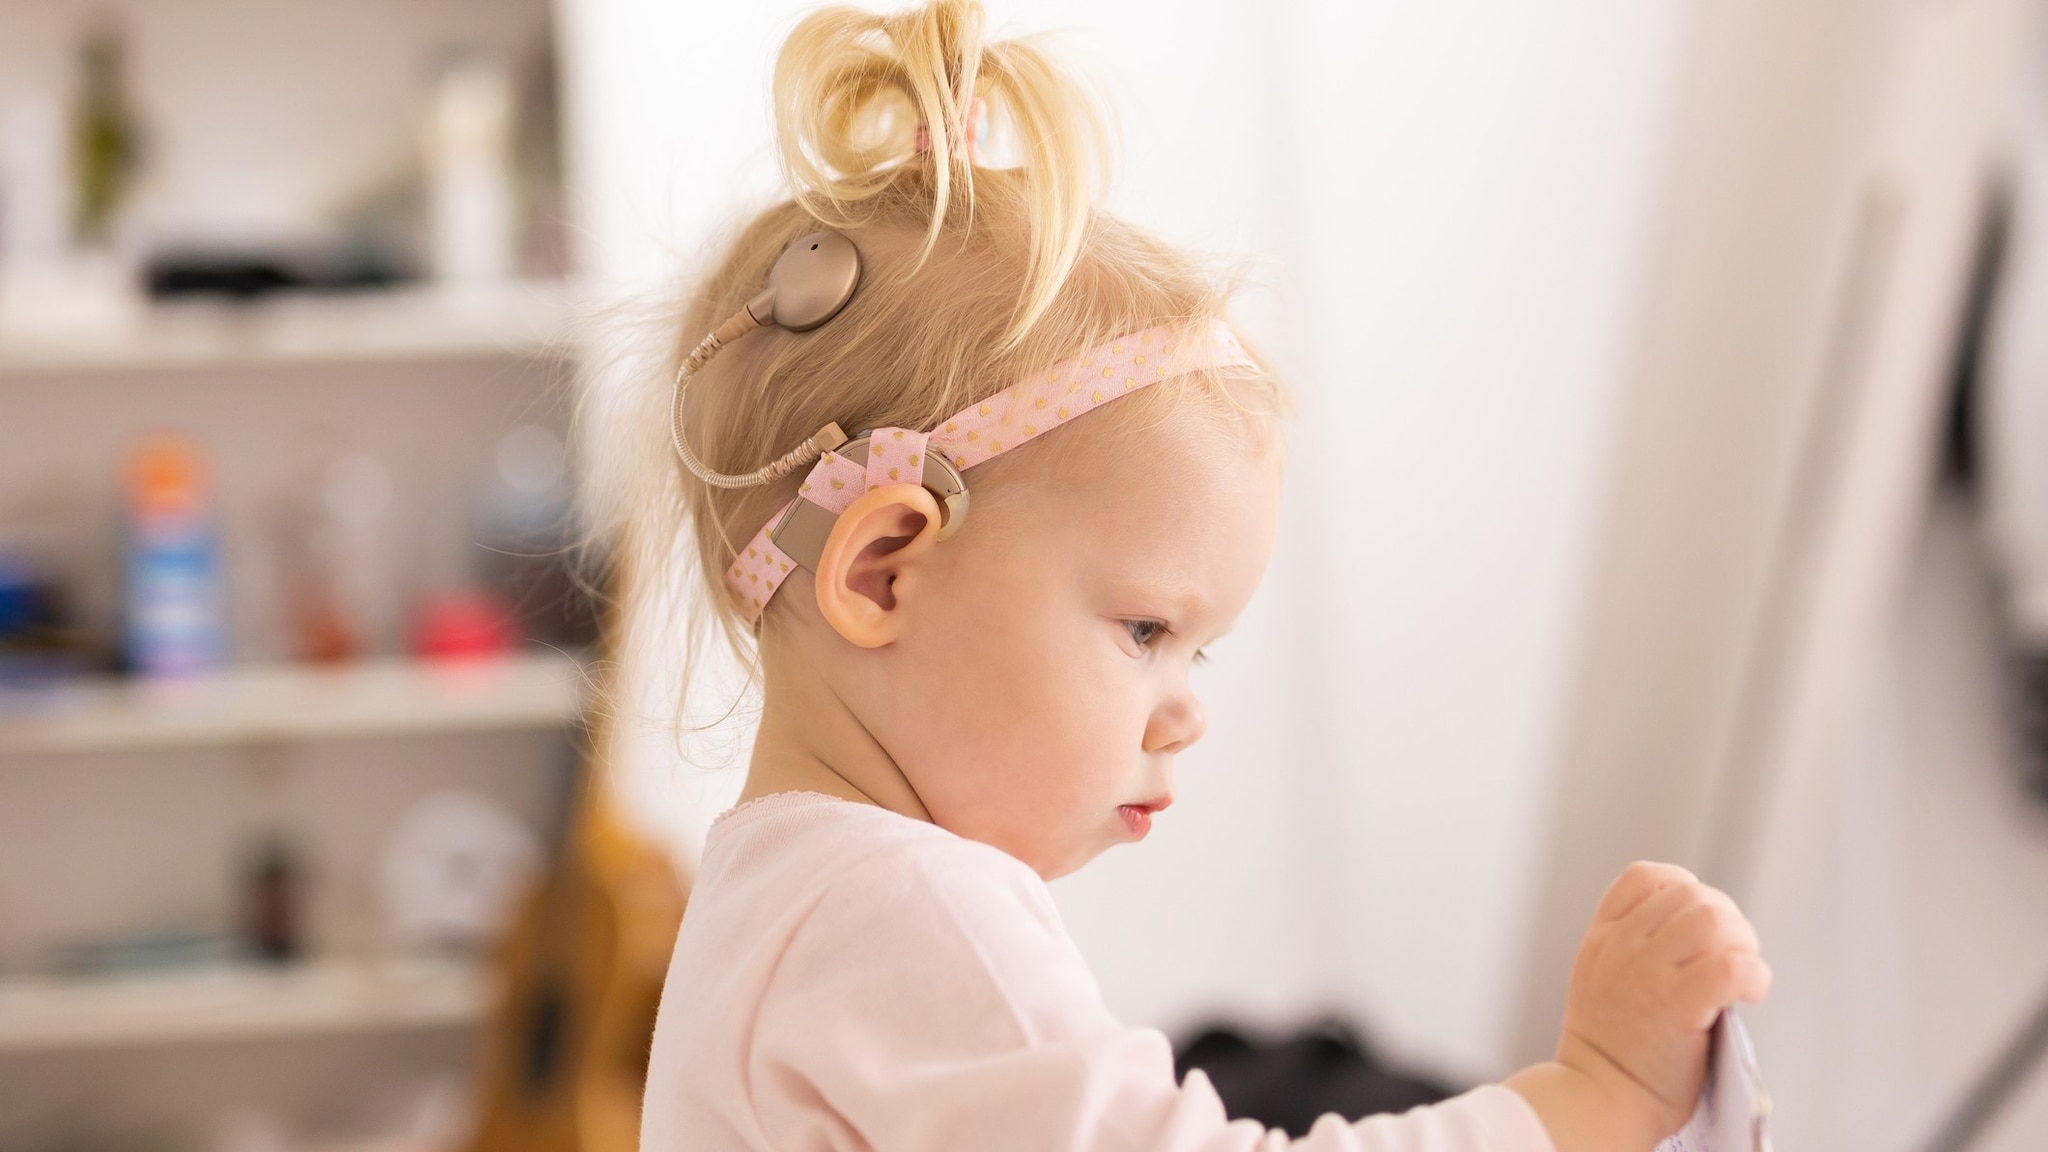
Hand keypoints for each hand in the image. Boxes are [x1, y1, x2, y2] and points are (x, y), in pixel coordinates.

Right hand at [1507, 861, 1770, 1151]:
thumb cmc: (1612, 1055)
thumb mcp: (1602, 983)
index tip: (1700, 923)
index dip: (1684, 888)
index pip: (1644, 877)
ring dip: (1743, 943)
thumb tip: (1707, 939)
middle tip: (1735, 957)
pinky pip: (1730, 966)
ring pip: (1713, 920)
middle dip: (1727, 919)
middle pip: (1691, 895)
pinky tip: (1750, 994)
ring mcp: (1645, 973)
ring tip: (1743, 975)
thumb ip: (1636, 952)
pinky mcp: (1675, 1004)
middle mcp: (1621, 947)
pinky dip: (1754, 975)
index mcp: (1602, 940)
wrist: (1597, 1100)